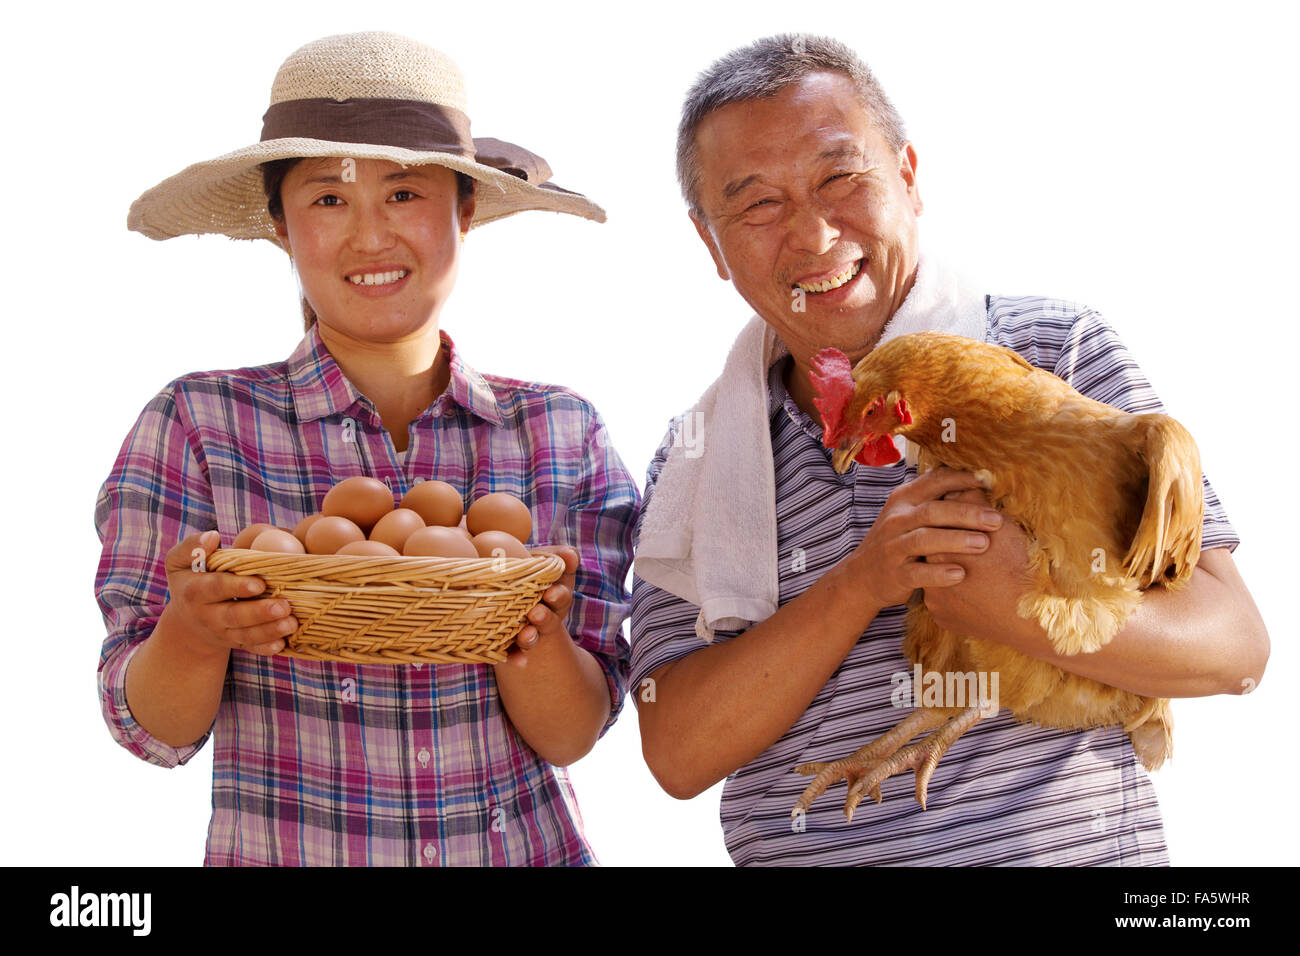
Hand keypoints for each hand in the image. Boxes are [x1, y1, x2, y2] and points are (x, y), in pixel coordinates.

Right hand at [156, 530, 297, 657]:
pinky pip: (250, 648)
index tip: (259, 584)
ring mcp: (222, 632)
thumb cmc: (190, 580)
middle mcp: (207, 615)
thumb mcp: (180, 562)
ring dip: (270, 630)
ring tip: (291, 623)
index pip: (215, 588)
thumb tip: (212, 536)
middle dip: (259, 613)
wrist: (186, 620)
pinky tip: (282, 644)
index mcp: (194, 592)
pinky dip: (265, 649)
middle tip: (284, 606)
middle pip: (234, 616)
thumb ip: (192, 547)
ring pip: (246, 635)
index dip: (236, 587)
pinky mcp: (235, 643)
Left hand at [506, 545, 578, 655]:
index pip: (561, 595)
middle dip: (545, 618)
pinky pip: (513, 653)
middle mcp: (544, 615)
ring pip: (532, 637)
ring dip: (531, 637)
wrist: (503, 594)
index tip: (551, 594)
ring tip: (525, 635)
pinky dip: (516, 657)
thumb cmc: (527, 570)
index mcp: (554, 594)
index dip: (559, 596)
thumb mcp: (544, 561)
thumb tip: (570, 554)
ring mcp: (529, 631)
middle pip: (549, 619)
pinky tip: (517, 661)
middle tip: (535, 613)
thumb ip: (559, 556)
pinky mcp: (512, 645)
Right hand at [844, 468, 1004, 609]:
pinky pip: (918, 573)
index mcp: (904, 499)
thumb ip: (935, 499)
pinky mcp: (895, 574)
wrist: (862, 576)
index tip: (992, 483)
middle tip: (997, 520)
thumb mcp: (908, 514)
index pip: (935, 480)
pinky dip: (939, 574)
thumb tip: (980, 484)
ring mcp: (893, 547)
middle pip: (933, 511)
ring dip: (956, 540)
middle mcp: (896, 519)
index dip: (964, 479)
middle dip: (967, 513)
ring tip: (984, 544)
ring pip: (925, 539)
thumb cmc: (898, 541)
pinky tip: (960, 574)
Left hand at [922, 488, 1035, 642]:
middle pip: (934, 554)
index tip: (968, 526)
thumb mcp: (1000, 527)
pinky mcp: (943, 619)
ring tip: (978, 572)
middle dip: (948, 548)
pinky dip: (957, 597)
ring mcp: (935, 603)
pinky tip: (976, 592)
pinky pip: (945, 603)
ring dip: (951, 572)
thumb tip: (957, 486)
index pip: (936, 529)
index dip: (953, 524)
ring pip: (937, 579)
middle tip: (974, 551)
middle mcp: (930, 575)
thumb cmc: (1018, 567)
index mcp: (939, 550)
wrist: (1032, 617)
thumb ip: (972, 502)